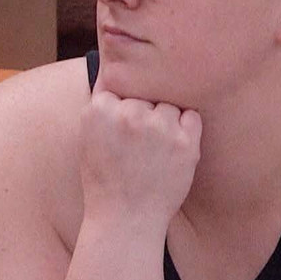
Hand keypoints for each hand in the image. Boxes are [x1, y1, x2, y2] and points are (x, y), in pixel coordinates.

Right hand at [79, 87, 202, 236]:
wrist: (125, 219)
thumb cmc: (105, 178)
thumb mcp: (88, 136)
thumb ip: (101, 101)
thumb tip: (112, 61)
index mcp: (99, 110)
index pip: (121, 85)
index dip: (124, 105)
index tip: (123, 128)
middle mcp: (129, 115)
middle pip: (147, 94)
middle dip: (145, 112)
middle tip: (139, 144)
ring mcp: (159, 128)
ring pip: (170, 104)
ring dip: (166, 120)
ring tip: (155, 150)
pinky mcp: (186, 143)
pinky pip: (192, 117)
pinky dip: (187, 129)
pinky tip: (172, 150)